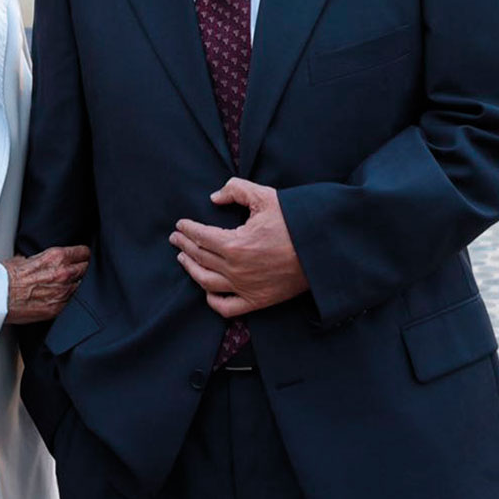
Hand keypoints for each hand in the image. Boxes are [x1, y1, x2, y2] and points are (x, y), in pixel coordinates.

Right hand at [3, 245, 89, 323]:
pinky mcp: (57, 308)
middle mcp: (63, 273)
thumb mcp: (23, 258)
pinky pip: (71, 302)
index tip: (81, 257)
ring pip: (81, 286)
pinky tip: (60, 297)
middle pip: (86, 269)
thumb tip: (38, 259)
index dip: (82, 254)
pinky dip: (68, 299)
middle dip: (82, 269)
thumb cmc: (5, 277)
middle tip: (75, 271)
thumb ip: (38, 258)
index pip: (83, 252)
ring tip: (65, 285)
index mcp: (56, 257)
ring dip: (75, 285)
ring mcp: (62, 292)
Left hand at [170, 179, 308, 317]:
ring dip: (191, 269)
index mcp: (235, 244)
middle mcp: (236, 269)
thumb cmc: (295, 222)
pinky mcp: (258, 301)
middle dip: (184, 246)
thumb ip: (236, 190)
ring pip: (206, 282)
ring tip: (183, 259)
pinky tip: (207, 291)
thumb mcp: (265, 197)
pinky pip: (227, 307)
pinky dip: (212, 301)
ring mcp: (245, 288)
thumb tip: (215, 197)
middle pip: (200, 257)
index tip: (180, 224)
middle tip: (176, 238)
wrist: (322, 250)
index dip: (187, 229)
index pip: (200, 236)